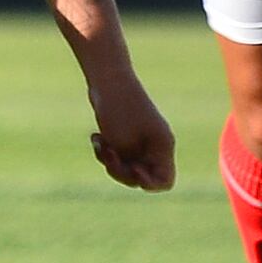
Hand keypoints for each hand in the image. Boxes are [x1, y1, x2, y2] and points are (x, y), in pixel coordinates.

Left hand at [83, 69, 176, 192]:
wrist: (107, 78)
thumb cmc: (117, 109)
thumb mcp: (121, 143)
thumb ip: (128, 166)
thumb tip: (134, 181)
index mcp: (162, 146)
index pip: (165, 181)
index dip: (148, 184)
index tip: (133, 169)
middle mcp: (155, 145)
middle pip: (142, 177)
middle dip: (121, 171)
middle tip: (110, 155)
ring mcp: (141, 140)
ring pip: (126, 167)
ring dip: (110, 161)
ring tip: (99, 143)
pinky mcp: (126, 135)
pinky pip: (117, 155)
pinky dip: (105, 150)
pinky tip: (96, 137)